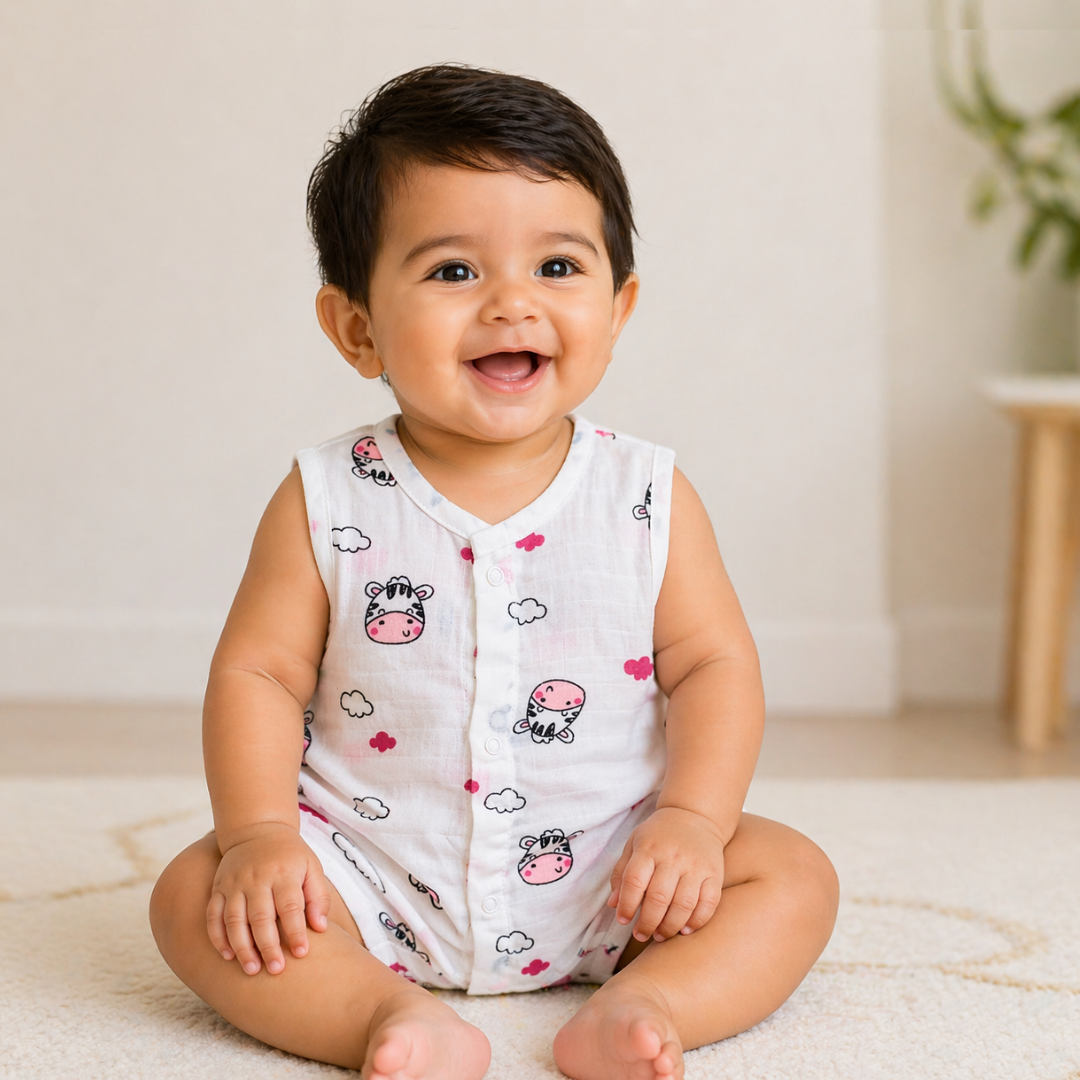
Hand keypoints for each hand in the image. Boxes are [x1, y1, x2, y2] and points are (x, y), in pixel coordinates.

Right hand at [206, 822, 331, 974]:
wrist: (257, 830)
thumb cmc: (290, 856)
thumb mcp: (311, 867)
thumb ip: (318, 896)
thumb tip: (321, 928)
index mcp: (283, 872)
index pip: (290, 905)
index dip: (296, 930)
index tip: (302, 953)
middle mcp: (256, 878)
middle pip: (260, 916)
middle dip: (268, 946)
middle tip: (276, 970)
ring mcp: (234, 883)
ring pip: (234, 920)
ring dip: (242, 947)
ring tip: (252, 970)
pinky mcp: (218, 888)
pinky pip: (213, 916)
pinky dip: (218, 937)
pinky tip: (227, 956)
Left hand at [607, 806, 725, 941]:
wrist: (694, 816)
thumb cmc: (658, 835)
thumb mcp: (634, 844)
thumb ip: (621, 873)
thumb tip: (613, 905)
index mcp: (649, 848)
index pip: (634, 881)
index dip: (627, 905)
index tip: (623, 920)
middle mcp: (673, 856)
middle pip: (659, 897)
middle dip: (647, 923)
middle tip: (641, 934)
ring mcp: (696, 865)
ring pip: (684, 904)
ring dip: (670, 927)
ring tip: (660, 936)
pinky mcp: (715, 873)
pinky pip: (709, 903)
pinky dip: (697, 921)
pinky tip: (685, 929)